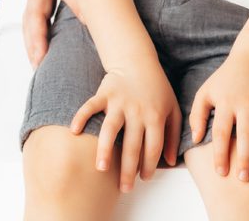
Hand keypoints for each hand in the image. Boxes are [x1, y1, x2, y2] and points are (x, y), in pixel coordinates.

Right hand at [10, 0, 81, 66]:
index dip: (85, 12)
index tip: (99, 28)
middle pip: (40, 15)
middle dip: (44, 39)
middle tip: (48, 62)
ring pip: (32, 17)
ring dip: (35, 40)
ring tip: (39, 63)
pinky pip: (32, 10)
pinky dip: (35, 29)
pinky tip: (41, 46)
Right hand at [70, 59, 181, 192]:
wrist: (137, 61)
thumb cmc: (156, 88)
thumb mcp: (172, 108)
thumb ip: (174, 134)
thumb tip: (172, 162)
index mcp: (155, 115)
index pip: (153, 147)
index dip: (149, 166)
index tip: (144, 178)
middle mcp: (138, 110)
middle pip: (133, 145)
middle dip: (128, 170)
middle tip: (124, 188)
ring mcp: (120, 102)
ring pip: (111, 129)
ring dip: (106, 149)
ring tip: (102, 168)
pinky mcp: (104, 93)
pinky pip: (91, 106)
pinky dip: (81, 117)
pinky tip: (75, 131)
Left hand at [188, 55, 248, 181]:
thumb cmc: (225, 79)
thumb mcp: (205, 92)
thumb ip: (196, 115)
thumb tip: (196, 139)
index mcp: (226, 103)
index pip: (221, 132)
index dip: (220, 154)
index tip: (221, 172)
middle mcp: (246, 103)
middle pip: (246, 134)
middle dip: (245, 158)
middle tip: (244, 178)